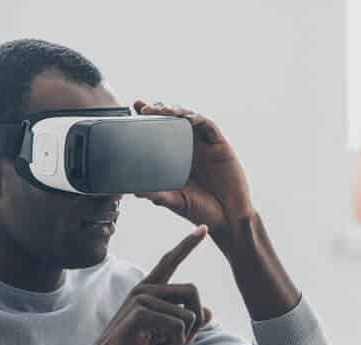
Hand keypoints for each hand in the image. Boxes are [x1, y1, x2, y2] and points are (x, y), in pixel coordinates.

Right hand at [64, 226, 213, 344]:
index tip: (203, 228)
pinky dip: (174, 344)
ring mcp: (141, 299)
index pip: (170, 261)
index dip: (188, 245)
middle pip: (193, 291)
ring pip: (189, 314)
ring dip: (183, 339)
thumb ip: (188, 321)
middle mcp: (145, 288)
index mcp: (150, 289)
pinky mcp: (140, 313)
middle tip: (180, 341)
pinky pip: (179, 326)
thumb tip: (208, 312)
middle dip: (196, 321)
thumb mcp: (166, 335)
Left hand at [132, 100, 254, 246]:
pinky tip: (187, 118)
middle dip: (160, 109)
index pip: (161, 133)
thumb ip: (157, 195)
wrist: (227, 219)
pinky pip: (209, 127)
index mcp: (177, 158)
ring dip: (177, 110)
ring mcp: (206, 146)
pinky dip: (198, 119)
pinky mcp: (221, 147)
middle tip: (144, 107)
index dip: (149, 120)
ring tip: (163, 109)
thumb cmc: (200, 210)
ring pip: (191, 119)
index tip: (133, 110)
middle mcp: (191, 148)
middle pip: (174, 120)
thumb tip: (135, 191)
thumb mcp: (174, 201)